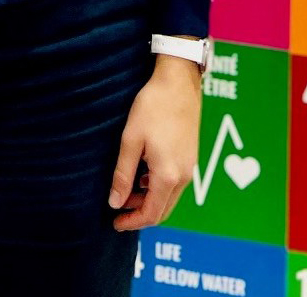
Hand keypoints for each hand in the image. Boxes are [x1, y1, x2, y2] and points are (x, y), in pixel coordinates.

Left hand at [108, 56, 201, 230]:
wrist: (179, 82)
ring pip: (170, 197)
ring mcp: (190, 166)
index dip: (132, 222)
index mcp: (168, 175)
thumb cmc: (152, 107)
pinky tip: (144, 174)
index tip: (115, 223)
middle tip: (118, 209)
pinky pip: (176, 183)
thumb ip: (123, 174)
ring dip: (149, 200)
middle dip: (140, 213)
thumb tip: (115, 202)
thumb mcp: (131, 140)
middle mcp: (183, 176)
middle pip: (163, 209)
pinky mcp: (191, 156)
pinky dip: (159, 187)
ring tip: (126, 190)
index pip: (152, 214)